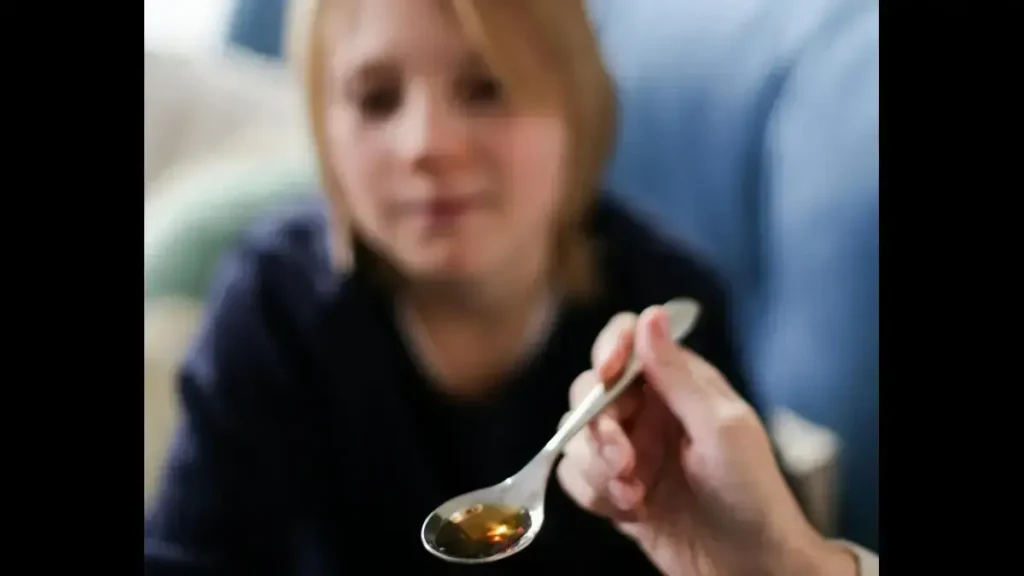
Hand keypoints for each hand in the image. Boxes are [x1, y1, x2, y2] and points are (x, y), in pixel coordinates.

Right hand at [556, 305, 856, 575]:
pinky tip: (630, 510)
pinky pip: (574, 477)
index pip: (628, 340)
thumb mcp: (721, 427)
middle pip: (589, 391)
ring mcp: (627, 449)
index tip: (607, 374)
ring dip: (597, 468)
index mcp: (678, 382)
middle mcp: (647, 410)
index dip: (609, 348)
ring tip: (634, 494)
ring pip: (574, 436)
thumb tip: (650, 315)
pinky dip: (595, 494)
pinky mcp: (612, 487)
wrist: (749, 566)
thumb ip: (677, 375)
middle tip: (625, 461)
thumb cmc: (751, 493)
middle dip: (600, 428)